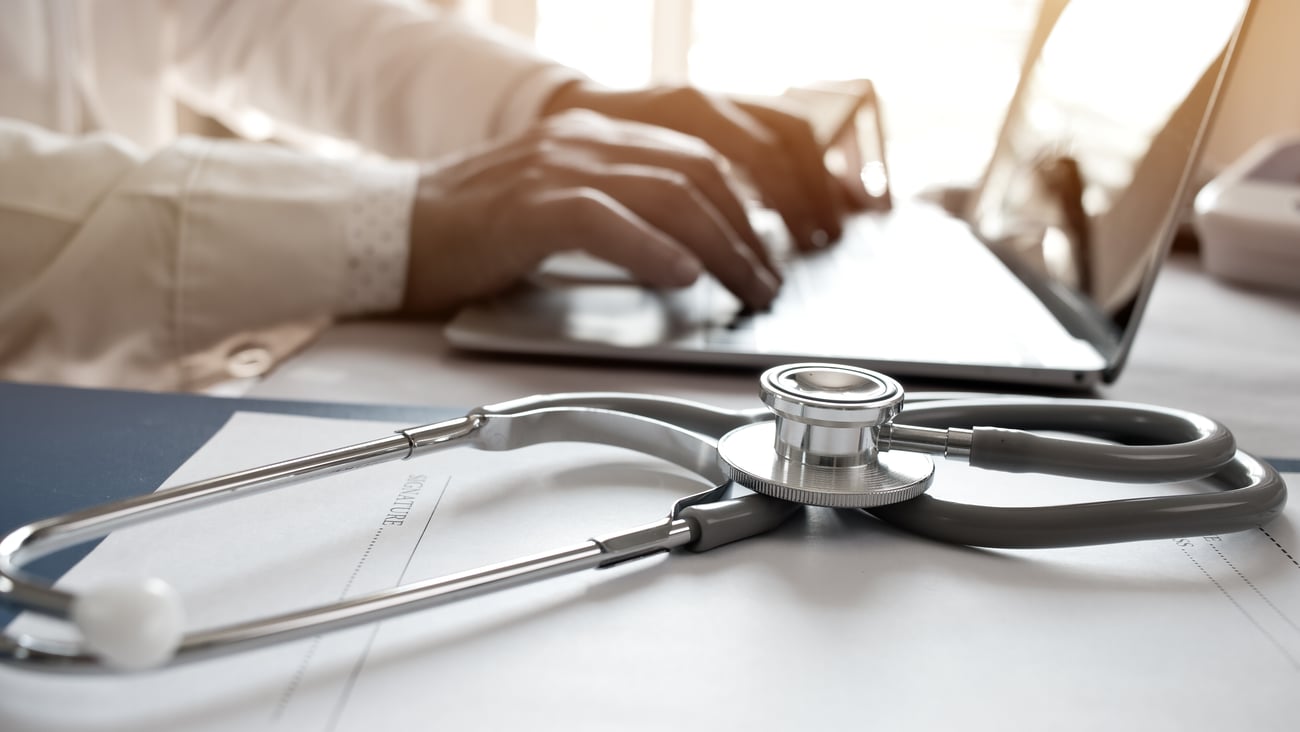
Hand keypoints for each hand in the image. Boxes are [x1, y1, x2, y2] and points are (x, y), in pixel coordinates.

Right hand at [402, 110, 779, 314]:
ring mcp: (555, 169)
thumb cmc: (472, 234)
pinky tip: (682, 278)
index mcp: (593, 138)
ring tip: (745, 288)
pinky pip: (606, 220)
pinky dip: (652, 249)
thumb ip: (618, 214)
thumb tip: (686, 255)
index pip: (695, 157)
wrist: (392, 232)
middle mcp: (582, 142)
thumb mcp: (558, 207)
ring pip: (668, 194)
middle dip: (747, 232)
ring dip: (722, 248)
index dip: (745, 205)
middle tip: (768, 281)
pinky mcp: (528, 207)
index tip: (768, 250)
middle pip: (697, 174)